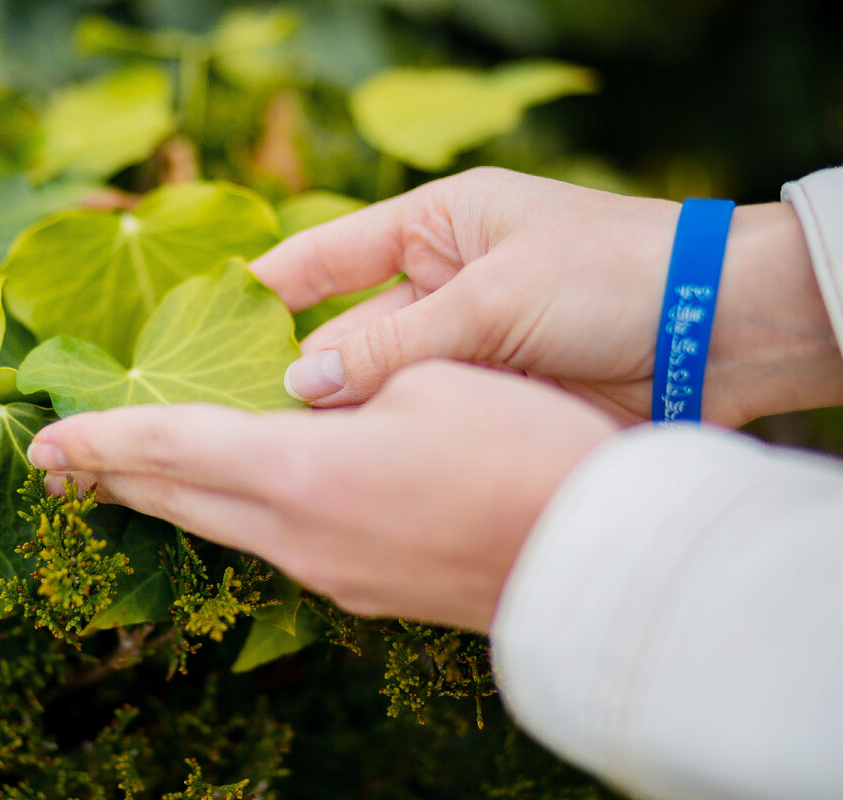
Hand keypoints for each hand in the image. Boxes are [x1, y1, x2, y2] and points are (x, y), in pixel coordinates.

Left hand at [27, 360, 615, 632]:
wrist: (599, 558)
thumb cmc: (524, 452)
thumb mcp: (433, 381)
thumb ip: (354, 386)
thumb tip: (312, 398)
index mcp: (300, 472)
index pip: (171, 448)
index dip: (101, 440)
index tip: (45, 437)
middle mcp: (297, 536)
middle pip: (180, 500)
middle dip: (114, 477)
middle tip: (58, 465)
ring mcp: (330, 575)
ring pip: (223, 527)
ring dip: (171, 498)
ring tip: (132, 478)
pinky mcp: (365, 592)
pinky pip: (277, 545)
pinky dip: (235, 515)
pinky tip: (239, 500)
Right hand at [258, 168, 842, 425]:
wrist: (721, 331)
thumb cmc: (610, 276)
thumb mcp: (493, 298)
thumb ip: (393, 347)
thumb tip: (300, 384)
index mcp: (439, 227)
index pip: (331, 254)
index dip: (272, 284)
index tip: (213, 315)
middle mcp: (442, 287)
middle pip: (348, 331)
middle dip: (300, 368)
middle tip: (235, 411)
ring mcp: (466, 347)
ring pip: (380, 383)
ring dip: (340, 412)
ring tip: (273, 448)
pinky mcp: (492, 398)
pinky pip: (422, 416)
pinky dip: (387, 438)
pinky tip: (340, 464)